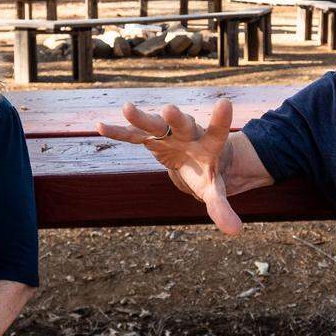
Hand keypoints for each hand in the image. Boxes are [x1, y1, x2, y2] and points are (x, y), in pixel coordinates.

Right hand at [97, 99, 242, 233]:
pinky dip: (119, 132)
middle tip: (169, 110)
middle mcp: (188, 132)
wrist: (194, 157)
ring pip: (154, 124)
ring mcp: (168, 133)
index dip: (220, 119)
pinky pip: (133, 135)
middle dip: (175, 118)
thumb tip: (236, 232)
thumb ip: (222, 207)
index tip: (224, 102)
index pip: (218, 131)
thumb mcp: (214, 190)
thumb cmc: (206, 172)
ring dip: (141, 117)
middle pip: (182, 123)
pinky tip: (100, 126)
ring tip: (126, 108)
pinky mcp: (151, 137)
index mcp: (209, 144)